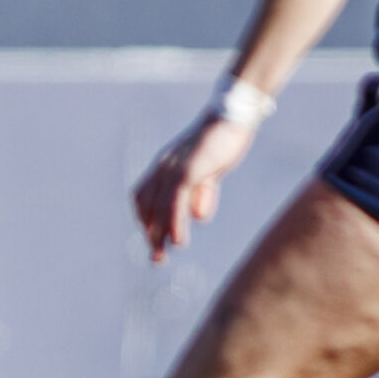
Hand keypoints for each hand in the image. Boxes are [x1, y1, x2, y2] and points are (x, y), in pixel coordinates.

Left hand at [132, 115, 254, 261]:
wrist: (234, 118)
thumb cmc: (224, 142)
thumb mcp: (210, 171)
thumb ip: (202, 191)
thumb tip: (198, 216)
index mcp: (165, 165)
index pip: (144, 197)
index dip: (146, 220)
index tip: (154, 241)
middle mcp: (163, 166)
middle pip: (147, 205)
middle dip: (150, 234)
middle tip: (157, 259)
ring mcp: (173, 167)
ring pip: (159, 207)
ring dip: (159, 234)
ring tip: (163, 256)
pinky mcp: (188, 170)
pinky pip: (175, 202)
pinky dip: (174, 223)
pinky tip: (178, 240)